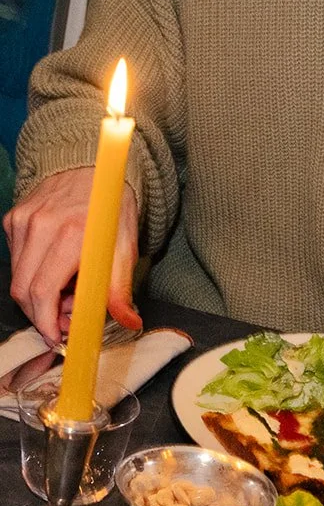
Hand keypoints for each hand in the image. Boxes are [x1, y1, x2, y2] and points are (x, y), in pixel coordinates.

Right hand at [4, 168, 139, 342]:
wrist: (93, 170)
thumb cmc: (112, 211)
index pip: (43, 292)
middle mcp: (41, 226)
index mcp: (72, 234)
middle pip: (24, 290)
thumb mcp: (125, 247)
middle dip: (43, 313)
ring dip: (39, 295)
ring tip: (68, 288)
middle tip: (68, 316)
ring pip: (18, 278)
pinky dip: (33, 274)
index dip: (46, 321)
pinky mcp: (13, 219)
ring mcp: (23, 221)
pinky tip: (56, 269)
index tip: (58, 336)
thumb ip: (121, 288)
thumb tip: (129, 321)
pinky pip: (16, 260)